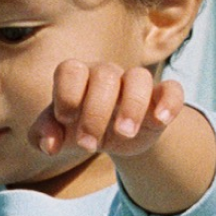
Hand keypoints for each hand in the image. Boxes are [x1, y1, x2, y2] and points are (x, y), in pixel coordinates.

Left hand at [30, 62, 184, 161]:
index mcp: (78, 78)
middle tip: (89, 145)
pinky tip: (160, 121)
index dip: (67, 95)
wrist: (115, 135)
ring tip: (124, 134)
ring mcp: (135, 85)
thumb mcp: (59, 133)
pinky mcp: (160, 99)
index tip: (66, 120)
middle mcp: (107, 75)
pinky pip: (172, 90)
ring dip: (132, 106)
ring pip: (139, 77)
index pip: (70, 70)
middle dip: (95, 111)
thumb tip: (48, 145)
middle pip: (104, 75)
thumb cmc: (80, 127)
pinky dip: (169, 103)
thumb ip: (42, 134)